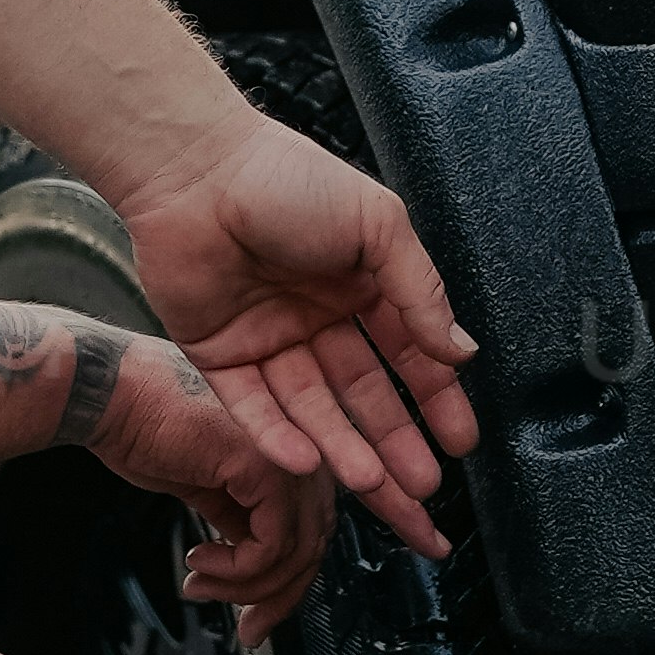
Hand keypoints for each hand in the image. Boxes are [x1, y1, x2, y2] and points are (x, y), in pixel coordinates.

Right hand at [99, 338, 331, 640]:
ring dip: (247, 588)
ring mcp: (290, 453)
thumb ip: (238, 517)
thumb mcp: (206, 484)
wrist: (109, 394)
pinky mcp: (264, 467)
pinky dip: (238, 571)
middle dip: (277, 597)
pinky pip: (271, 546)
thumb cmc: (144, 423)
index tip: (256, 615)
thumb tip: (250, 562)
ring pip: (296, 553)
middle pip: (313, 544)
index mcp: (291, 444)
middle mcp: (301, 446)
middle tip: (246, 627)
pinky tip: (201, 561)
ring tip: (204, 587)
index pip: (311, 526)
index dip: (287, 580)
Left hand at [118, 120, 477, 544]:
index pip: (407, 354)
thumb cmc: (284, 177)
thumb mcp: (377, 224)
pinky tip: (306, 461)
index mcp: (360, 283)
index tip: (459, 440)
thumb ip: (420, 291)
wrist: (193, 168)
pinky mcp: (220, 355)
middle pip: (363, 395)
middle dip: (395, 442)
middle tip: (422, 486)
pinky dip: (278, 436)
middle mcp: (318, 317)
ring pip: (312, 409)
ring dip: (342, 447)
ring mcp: (269, 339)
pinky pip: (253, 407)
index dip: (434, 398)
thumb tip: (460, 350)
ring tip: (373, 483)